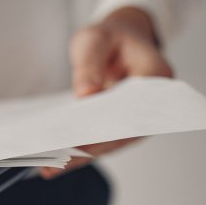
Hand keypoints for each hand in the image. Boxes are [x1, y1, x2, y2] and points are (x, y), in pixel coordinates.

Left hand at [40, 6, 173, 179]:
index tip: (80, 145)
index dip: (106, 131)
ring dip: (81, 156)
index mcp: (156, 78)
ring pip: (110, 143)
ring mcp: (138, 118)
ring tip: (49, 168)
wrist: (120, 38)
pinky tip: (55, 158)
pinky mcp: (121, 124)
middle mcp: (153, 105)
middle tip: (56, 165)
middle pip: (121, 135)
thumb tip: (85, 95)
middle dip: (88, 151)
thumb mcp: (95, 38)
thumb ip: (89, 64)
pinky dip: (81, 149)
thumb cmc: (110, 36)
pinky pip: (102, 139)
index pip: (132, 112)